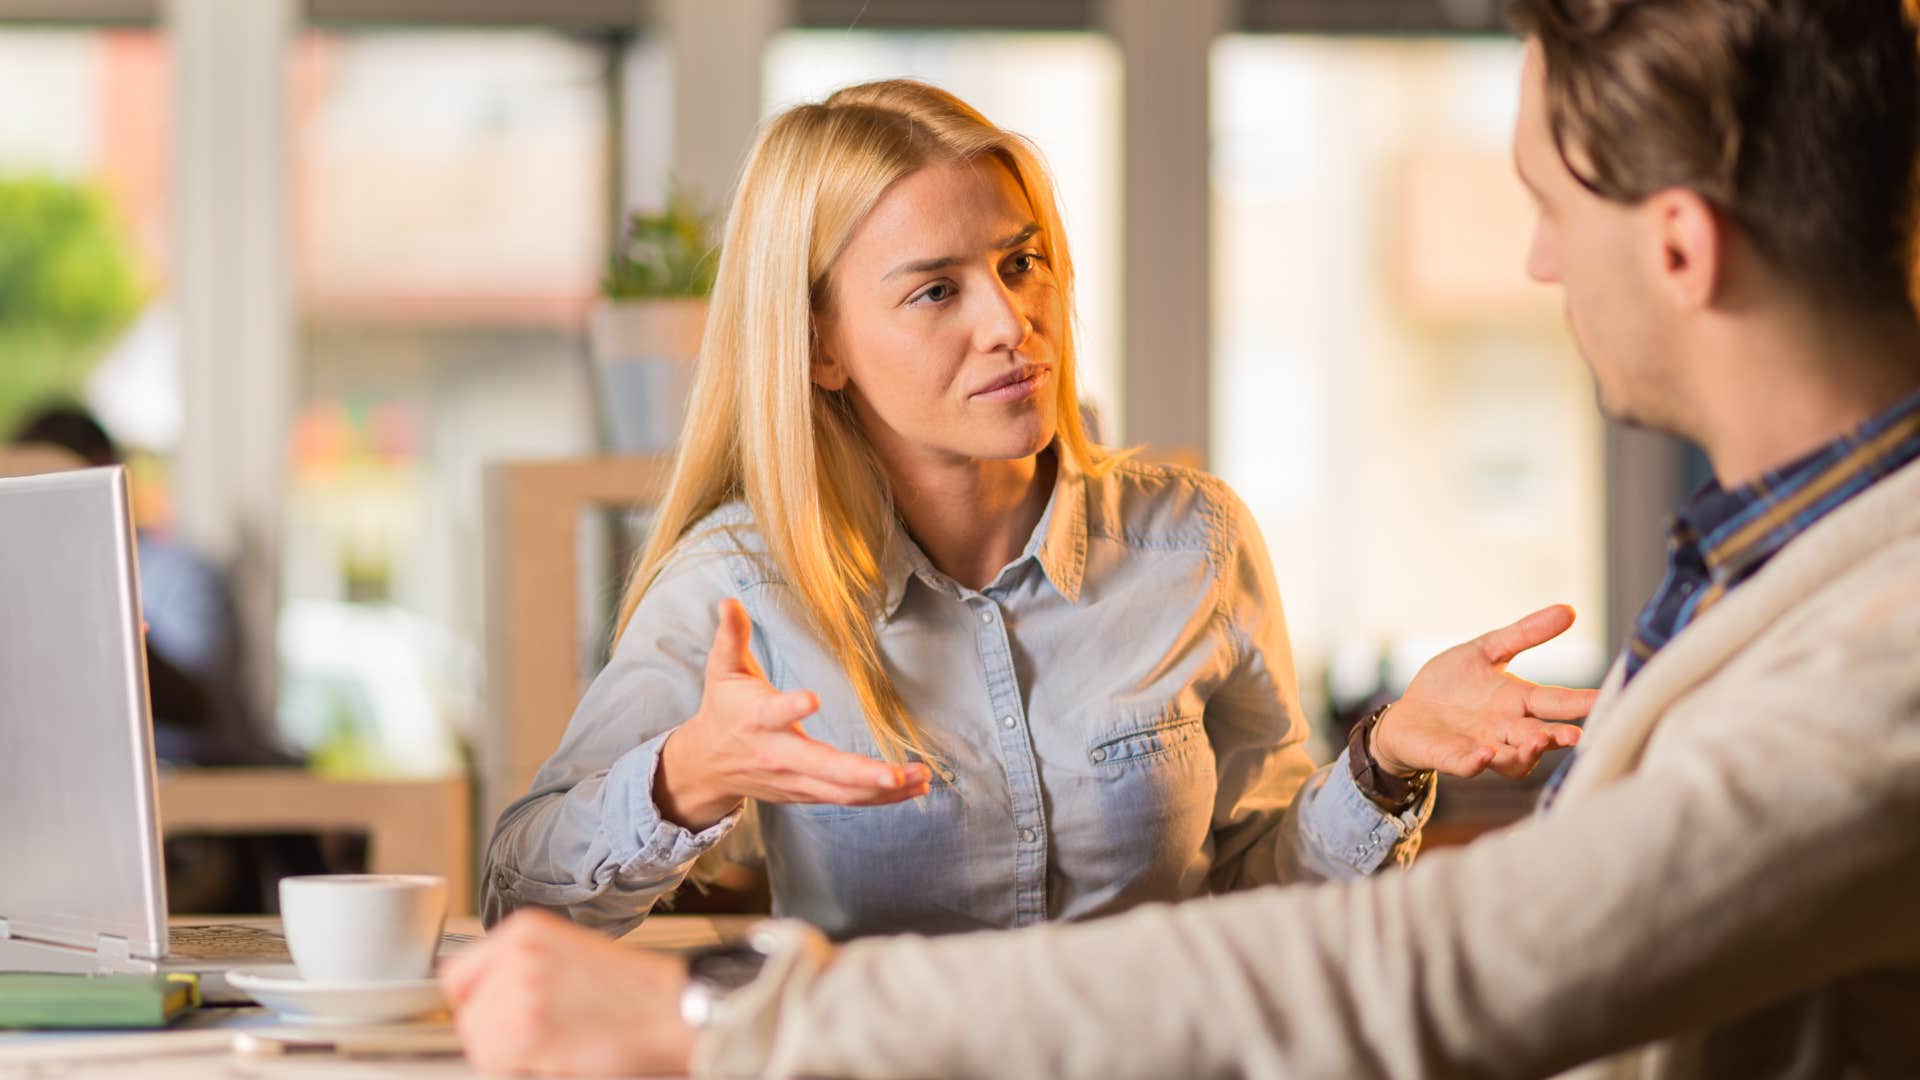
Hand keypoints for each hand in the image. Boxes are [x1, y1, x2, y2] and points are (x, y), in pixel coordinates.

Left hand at [440, 910, 694, 1076]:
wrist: (673, 1009)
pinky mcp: (528, 1029)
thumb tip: (481, 1001)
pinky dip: (525, 1070)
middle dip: (494, 1035)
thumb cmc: (634, 992)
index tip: (493, 1019)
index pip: (458, 973)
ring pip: (480, 1043)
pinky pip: (498, 1064)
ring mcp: (520, 990)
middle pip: (467, 1013)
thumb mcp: (568, 955)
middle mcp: (516, 953)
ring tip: (557, 1047)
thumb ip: (520, 969)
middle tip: (541, 1040)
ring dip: (509, 1057)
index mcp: (524, 929)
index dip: (476, 1004)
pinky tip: (561, 1057)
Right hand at [656, 598, 931, 828]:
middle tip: (898, 773)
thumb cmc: (723, 709)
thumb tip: (729, 600)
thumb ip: (731, 635)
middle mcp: (778, 755)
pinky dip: (881, 798)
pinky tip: (913, 788)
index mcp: (757, 719)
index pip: (775, 714)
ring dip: (884, 790)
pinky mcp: (806, 793)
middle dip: (861, 774)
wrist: (707, 765)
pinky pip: (846, 799)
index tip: (812, 698)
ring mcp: (794, 780)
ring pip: (841, 792)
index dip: (792, 707)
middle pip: (822, 769)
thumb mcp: (722, 669)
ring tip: (922, 778)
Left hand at [1373, 604, 1596, 779]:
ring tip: (1537, 742)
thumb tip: (1570, 610)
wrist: (1407, 714)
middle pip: (1541, 736)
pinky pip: (1467, 764)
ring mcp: (1481, 746)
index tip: (1610, 699)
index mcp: (1518, 701)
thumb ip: (1524, 634)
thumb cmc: (1451, 685)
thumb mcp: (1486, 651)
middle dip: (1559, 736)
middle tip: (1577, 735)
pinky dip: (1476, 761)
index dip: (1583, 702)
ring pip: (1512, 759)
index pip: (1558, 701)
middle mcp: (1506, 729)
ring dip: (1526, 752)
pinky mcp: (1451, 756)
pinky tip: (1483, 753)